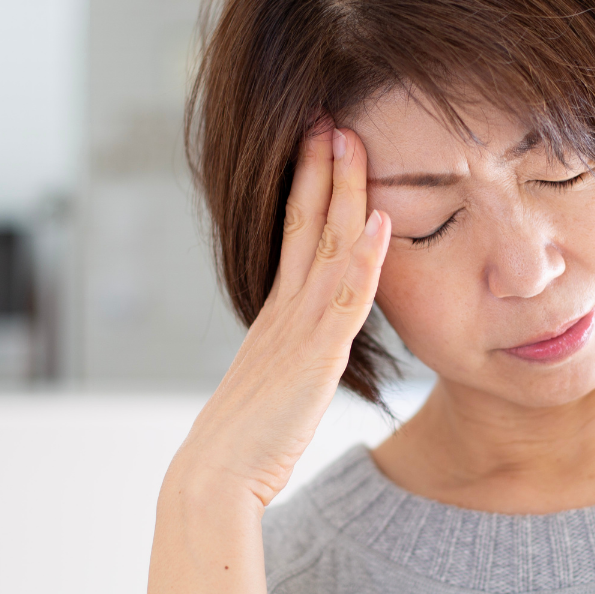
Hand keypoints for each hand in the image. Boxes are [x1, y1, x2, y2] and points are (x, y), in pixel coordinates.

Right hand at [168, 123, 392, 505]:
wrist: (212, 478)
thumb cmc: (243, 444)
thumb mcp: (273, 385)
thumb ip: (291, 357)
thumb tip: (303, 346)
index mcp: (276, 315)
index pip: (295, 234)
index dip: (310, 186)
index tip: (322, 142)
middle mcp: (284, 310)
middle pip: (306, 223)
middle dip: (322, 167)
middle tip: (331, 114)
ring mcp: (298, 329)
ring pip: (327, 246)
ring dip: (344, 191)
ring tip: (353, 139)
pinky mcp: (314, 357)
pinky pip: (345, 299)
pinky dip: (364, 259)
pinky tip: (381, 223)